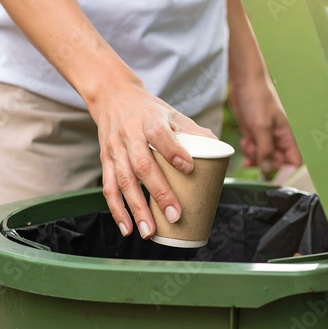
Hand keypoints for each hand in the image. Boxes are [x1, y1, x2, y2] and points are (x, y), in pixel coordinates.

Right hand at [88, 74, 215, 238]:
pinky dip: (117, 211)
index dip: (173, 151)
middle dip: (159, 192)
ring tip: (150, 232)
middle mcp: (130, 135)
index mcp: (150, 120)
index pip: (161, 135)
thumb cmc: (149, 110)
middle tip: (175, 215)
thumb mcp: (171, 113)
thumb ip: (194, 132)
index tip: (188, 168)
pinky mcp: (105, 161)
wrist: (113, 97)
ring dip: (137, 209)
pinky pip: (109, 188)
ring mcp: (115, 150)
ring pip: (124, 182)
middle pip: (143, 165)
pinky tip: (127, 229)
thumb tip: (221, 152)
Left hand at [229, 75, 301, 178]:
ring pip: (263, 158)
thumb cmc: (257, 98)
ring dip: (254, 156)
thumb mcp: (261, 126)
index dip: (284, 169)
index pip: (293, 161)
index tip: (271, 171)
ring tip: (248, 145)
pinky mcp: (255, 134)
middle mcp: (278, 138)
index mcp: (287, 135)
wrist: (244, 83)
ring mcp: (266, 137)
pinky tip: (245, 141)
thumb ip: (265, 150)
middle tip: (254, 154)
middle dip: (264, 162)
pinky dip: (248, 150)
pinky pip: (253, 150)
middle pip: (276, 162)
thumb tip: (268, 170)